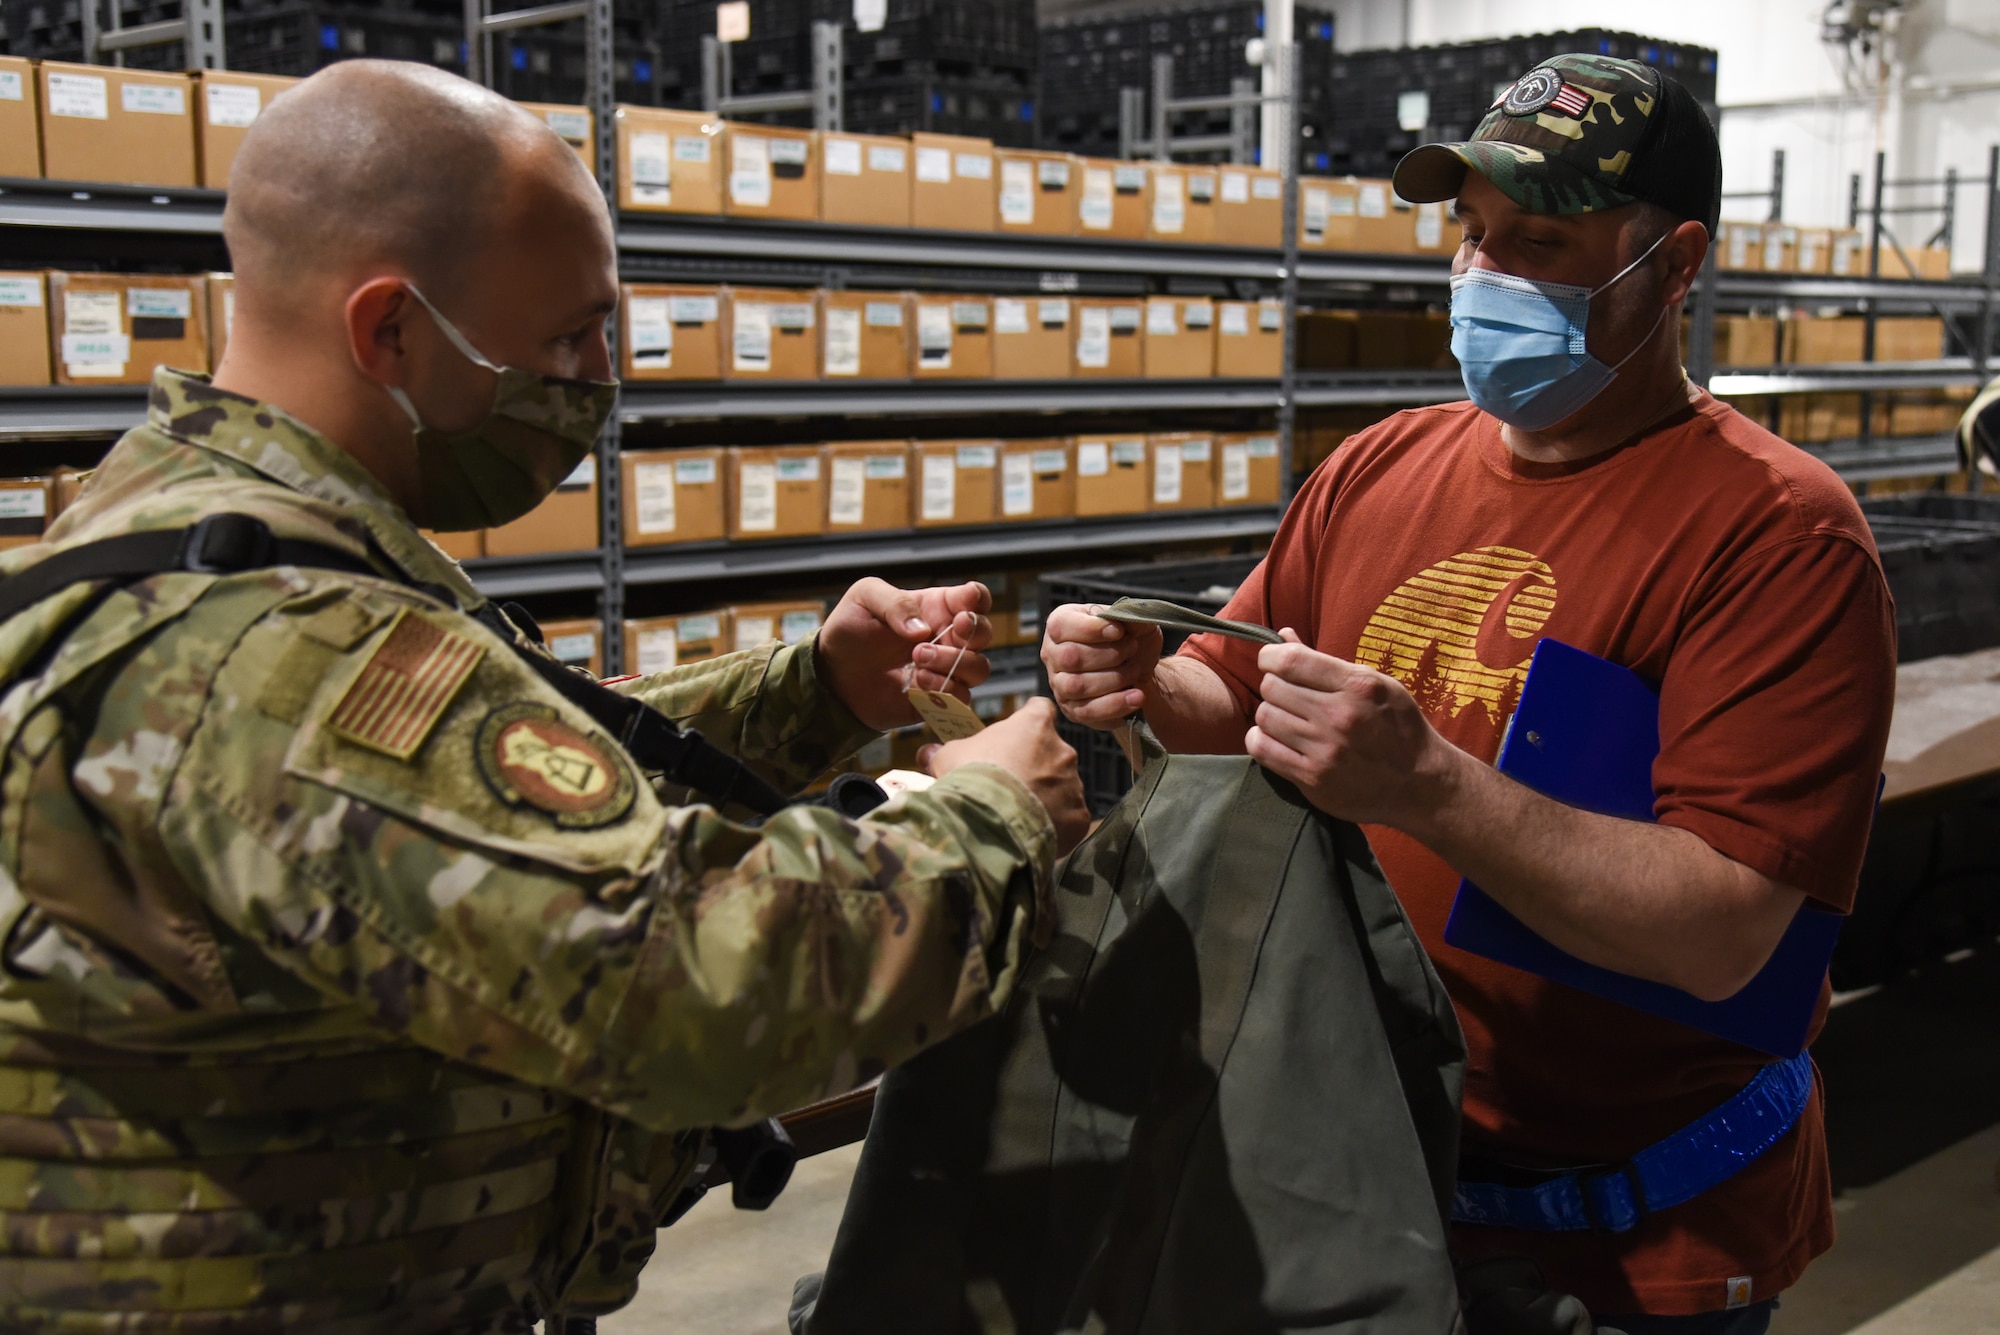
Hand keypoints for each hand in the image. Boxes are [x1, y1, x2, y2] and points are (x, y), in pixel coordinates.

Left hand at [818, 578, 992, 730]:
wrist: (830, 676)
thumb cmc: (849, 631)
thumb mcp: (865, 599)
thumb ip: (895, 603)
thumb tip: (923, 628)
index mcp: (936, 608)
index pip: (974, 599)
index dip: (977, 600)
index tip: (964, 605)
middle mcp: (946, 639)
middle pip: (984, 634)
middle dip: (974, 632)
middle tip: (952, 630)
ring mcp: (944, 671)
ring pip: (978, 668)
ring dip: (954, 663)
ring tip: (918, 659)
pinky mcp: (936, 700)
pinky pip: (960, 699)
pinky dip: (944, 690)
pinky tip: (917, 682)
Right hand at [927, 698, 1089, 854]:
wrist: (992, 821)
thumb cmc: (971, 778)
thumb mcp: (948, 758)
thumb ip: (943, 752)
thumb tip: (926, 752)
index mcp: (1034, 725)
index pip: (1040, 710)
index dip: (1029, 722)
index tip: (1018, 734)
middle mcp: (1062, 750)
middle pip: (1053, 752)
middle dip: (1036, 766)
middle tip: (1010, 784)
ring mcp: (1073, 784)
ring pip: (1062, 787)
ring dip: (1046, 796)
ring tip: (1018, 813)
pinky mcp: (1079, 816)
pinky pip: (1068, 817)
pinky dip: (1055, 824)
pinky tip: (1031, 831)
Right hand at [1040, 603, 1162, 730]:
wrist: (1140, 669)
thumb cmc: (1130, 639)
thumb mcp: (1133, 621)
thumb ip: (1130, 616)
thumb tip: (1127, 620)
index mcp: (1061, 624)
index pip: (1061, 626)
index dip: (1091, 629)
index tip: (1119, 631)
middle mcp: (1053, 654)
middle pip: (1069, 657)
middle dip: (1109, 654)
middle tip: (1132, 649)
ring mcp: (1059, 684)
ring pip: (1076, 685)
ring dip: (1113, 679)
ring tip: (1135, 671)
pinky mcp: (1072, 710)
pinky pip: (1087, 711)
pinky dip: (1115, 704)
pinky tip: (1136, 696)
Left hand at [1245, 630, 1459, 826]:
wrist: (1420, 783)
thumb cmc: (1398, 727)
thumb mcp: (1375, 684)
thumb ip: (1326, 663)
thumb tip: (1283, 636)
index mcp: (1357, 686)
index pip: (1289, 660)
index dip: (1270, 657)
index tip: (1272, 662)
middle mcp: (1339, 716)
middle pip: (1272, 688)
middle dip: (1274, 686)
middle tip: (1287, 695)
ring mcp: (1325, 750)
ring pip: (1264, 717)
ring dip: (1270, 714)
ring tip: (1287, 718)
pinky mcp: (1313, 779)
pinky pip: (1262, 749)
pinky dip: (1261, 740)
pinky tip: (1276, 738)